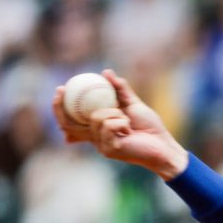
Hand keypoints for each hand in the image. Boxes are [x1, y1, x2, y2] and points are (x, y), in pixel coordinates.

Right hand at [51, 69, 188, 179]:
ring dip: (114, 113)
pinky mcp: (109, 150)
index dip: (60, 107)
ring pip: (96, 118)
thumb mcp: (132, 104)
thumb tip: (105, 72)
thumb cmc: (150, 128)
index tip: (61, 89)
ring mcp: (101, 145)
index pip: (72, 120)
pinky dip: (121, 121)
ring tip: (127, 121)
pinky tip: (129, 130)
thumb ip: (119, 89)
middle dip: (59, 107)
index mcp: (98, 129)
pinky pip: (108, 125)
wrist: (162, 144)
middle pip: (69, 124)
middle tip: (61, 90)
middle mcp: (95, 138)